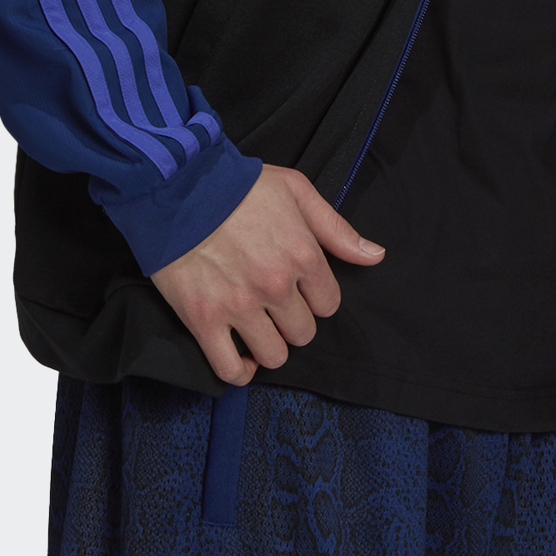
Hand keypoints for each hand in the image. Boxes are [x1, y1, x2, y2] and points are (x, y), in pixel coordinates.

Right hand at [149, 164, 383, 384]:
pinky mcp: (204, 320)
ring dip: (270, 345)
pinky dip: (240, 370)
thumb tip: (375, 256)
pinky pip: (230, 370)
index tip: (299, 287)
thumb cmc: (240, 185)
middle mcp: (276, 286)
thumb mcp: (297, 191)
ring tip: (258, 326)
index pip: (328, 304)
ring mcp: (240, 306)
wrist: (179, 186)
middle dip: (293, 320)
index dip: (315, 297)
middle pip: (303, 332)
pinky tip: (241, 354)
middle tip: (274, 303)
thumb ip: (337, 229)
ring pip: (274, 355)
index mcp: (302, 255)